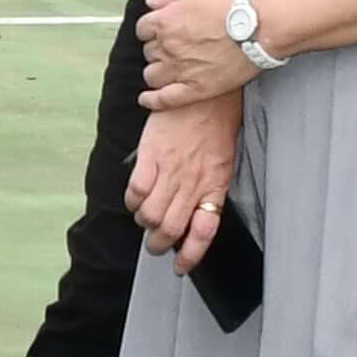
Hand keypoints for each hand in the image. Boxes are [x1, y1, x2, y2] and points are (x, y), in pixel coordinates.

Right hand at [127, 100, 239, 269]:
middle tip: (156, 244)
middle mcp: (192, 182)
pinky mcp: (150, 155)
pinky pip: (135, 190)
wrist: (204, 90)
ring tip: (145, 219)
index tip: (180, 266)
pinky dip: (133, 200)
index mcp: (214, 185)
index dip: (190, 255)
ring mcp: (170, 170)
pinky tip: (136, 198)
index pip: (203, 231)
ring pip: (150, 215)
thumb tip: (197, 214)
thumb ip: (211, 187)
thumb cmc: (217, 122)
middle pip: (169, 229)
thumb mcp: (224, 159)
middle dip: (159, 244)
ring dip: (144, 223)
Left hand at [134, 0, 262, 108]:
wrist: (259, 26)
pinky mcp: (194, 89)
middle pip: (149, 52)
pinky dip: (151, 100)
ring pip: (152, 75)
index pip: (143, 30)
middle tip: (174, 49)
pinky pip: (163, 99)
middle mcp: (167, 46)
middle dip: (158, 50)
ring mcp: (179, 69)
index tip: (159, 34)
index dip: (151, 32)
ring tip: (169, 70)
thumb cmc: (233, 6)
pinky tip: (146, 99)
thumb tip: (149, 3)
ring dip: (157, 72)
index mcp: (165, 21)